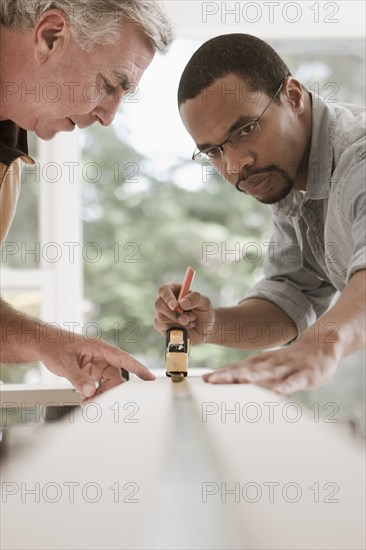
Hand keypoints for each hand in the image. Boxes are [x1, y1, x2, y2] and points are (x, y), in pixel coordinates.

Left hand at [41, 331, 154, 398]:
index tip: (150, 378)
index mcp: (99, 348)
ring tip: (89, 403)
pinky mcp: (90, 370)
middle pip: (115, 376)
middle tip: (106, 404)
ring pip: (108, 382)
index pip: (123, 358)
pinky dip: (94, 394)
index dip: (138, 368)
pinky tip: (86, 399)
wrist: (42, 344)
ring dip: (101, 395)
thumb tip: (89, 392)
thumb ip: (77, 378)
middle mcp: (101, 355)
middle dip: (112, 391)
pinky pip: (98, 384)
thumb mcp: (64, 363)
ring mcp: (96, 363)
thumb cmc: (54, 345)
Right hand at [154, 283, 214, 344]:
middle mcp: (165, 301)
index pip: (164, 290)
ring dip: (178, 322)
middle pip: (159, 304)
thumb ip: (195, 298)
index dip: (168, 297)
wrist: (207, 328)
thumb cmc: (204, 311)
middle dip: (173, 313)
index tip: (175, 305)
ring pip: (161, 318)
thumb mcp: (205, 301)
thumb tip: (182, 303)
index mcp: (174, 290)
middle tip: (186, 319)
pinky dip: (176, 329)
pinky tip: (185, 328)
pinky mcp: (162, 326)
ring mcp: (162, 314)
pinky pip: (163, 328)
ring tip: (190, 321)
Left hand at [203, 339, 339, 394]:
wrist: (320, 346)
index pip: (236, 368)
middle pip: (247, 369)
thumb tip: (222, 382)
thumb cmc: (288, 361)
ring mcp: (287, 368)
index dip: (221, 373)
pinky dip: (285, 387)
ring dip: (253, 377)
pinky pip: (293, 382)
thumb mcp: (266, 366)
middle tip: (212, 381)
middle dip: (229, 375)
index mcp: (259, 363)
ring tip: (239, 381)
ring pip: (268, 373)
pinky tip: (277, 393)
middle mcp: (270, 363)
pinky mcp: (304, 374)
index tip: (204, 380)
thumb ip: (247, 374)